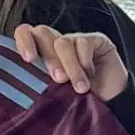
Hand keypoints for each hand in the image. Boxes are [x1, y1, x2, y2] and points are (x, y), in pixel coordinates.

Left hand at [13, 24, 128, 101]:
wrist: (111, 102)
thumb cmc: (77, 99)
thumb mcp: (55, 93)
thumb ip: (40, 84)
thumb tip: (25, 85)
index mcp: (40, 53)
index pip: (25, 33)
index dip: (24, 41)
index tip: (29, 59)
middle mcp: (55, 43)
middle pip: (42, 33)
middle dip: (49, 58)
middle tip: (58, 79)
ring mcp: (75, 39)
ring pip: (62, 42)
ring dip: (70, 66)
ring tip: (79, 88)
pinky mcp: (95, 39)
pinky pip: (83, 43)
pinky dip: (85, 62)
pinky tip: (91, 75)